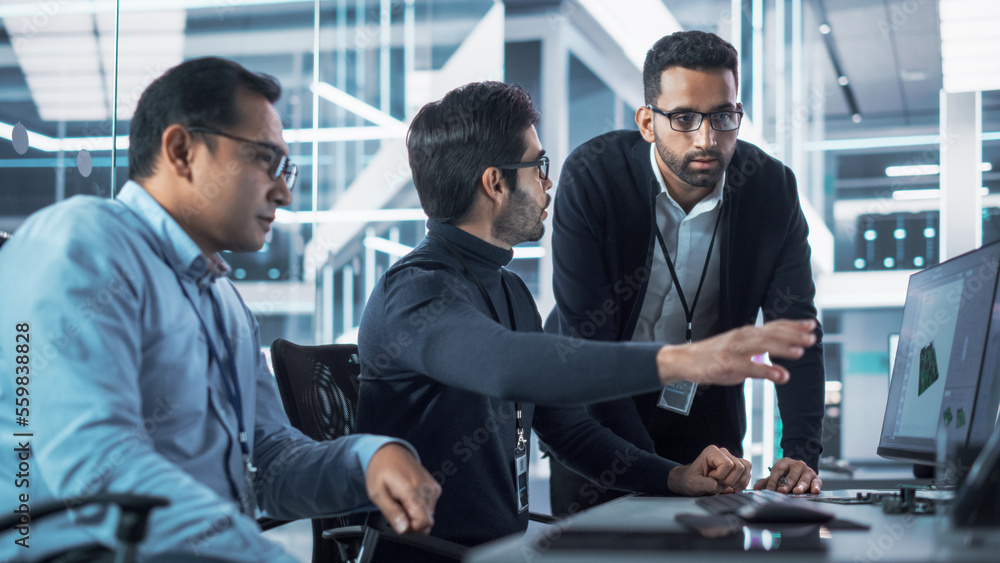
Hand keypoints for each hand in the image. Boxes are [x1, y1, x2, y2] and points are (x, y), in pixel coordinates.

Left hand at [365, 443, 440, 533]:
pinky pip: (430, 508)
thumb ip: (392, 513)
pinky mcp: (435, 487)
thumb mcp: (377, 493)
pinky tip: (408, 497)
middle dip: (411, 523)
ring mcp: (433, 488)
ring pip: (429, 516)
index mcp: (413, 490)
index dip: (410, 529)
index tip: (399, 522)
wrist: (389, 451)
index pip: (423, 523)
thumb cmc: (381, 470)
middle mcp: (427, 489)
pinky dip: (419, 507)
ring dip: (414, 515)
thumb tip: (404, 529)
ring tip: (401, 501)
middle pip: (427, 522)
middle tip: (397, 510)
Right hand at [656, 319, 816, 386]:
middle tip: (812, 337)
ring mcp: (735, 350)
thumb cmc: (713, 356)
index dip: (793, 325)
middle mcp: (742, 338)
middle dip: (793, 335)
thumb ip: (759, 355)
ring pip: (762, 346)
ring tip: (800, 352)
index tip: (811, 325)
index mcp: (746, 333)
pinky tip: (781, 375)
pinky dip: (767, 370)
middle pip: (772, 333)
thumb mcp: (738, 352)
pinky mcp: (728, 364)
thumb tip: (780, 364)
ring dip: (782, 348)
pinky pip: (750, 367)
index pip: (774, 326)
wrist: (686, 360)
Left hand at [667, 446, 751, 495]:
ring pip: (746, 468)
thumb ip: (706, 484)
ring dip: (738, 482)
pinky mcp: (737, 465)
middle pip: (739, 467)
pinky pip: (748, 472)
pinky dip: (743, 483)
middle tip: (718, 483)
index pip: (727, 464)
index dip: (720, 476)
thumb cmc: (691, 480)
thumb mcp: (693, 483)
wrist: (692, 481)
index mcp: (712, 451)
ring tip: (726, 486)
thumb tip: (720, 485)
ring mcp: (731, 458)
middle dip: (729, 480)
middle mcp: (723, 451)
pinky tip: (733, 487)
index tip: (710, 478)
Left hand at [753, 457, 821, 493]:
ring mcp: (808, 471)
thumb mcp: (776, 477)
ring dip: (800, 486)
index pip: (778, 471)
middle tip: (781, 491)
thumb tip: (756, 488)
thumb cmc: (786, 475)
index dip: (773, 481)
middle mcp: (797, 465)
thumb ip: (766, 482)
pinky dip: (815, 487)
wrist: (802, 471)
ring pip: (803, 479)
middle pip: (791, 475)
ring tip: (796, 492)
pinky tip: (814, 491)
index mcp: (785, 463)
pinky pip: (816, 482)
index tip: (769, 490)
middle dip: (786, 484)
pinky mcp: (816, 478)